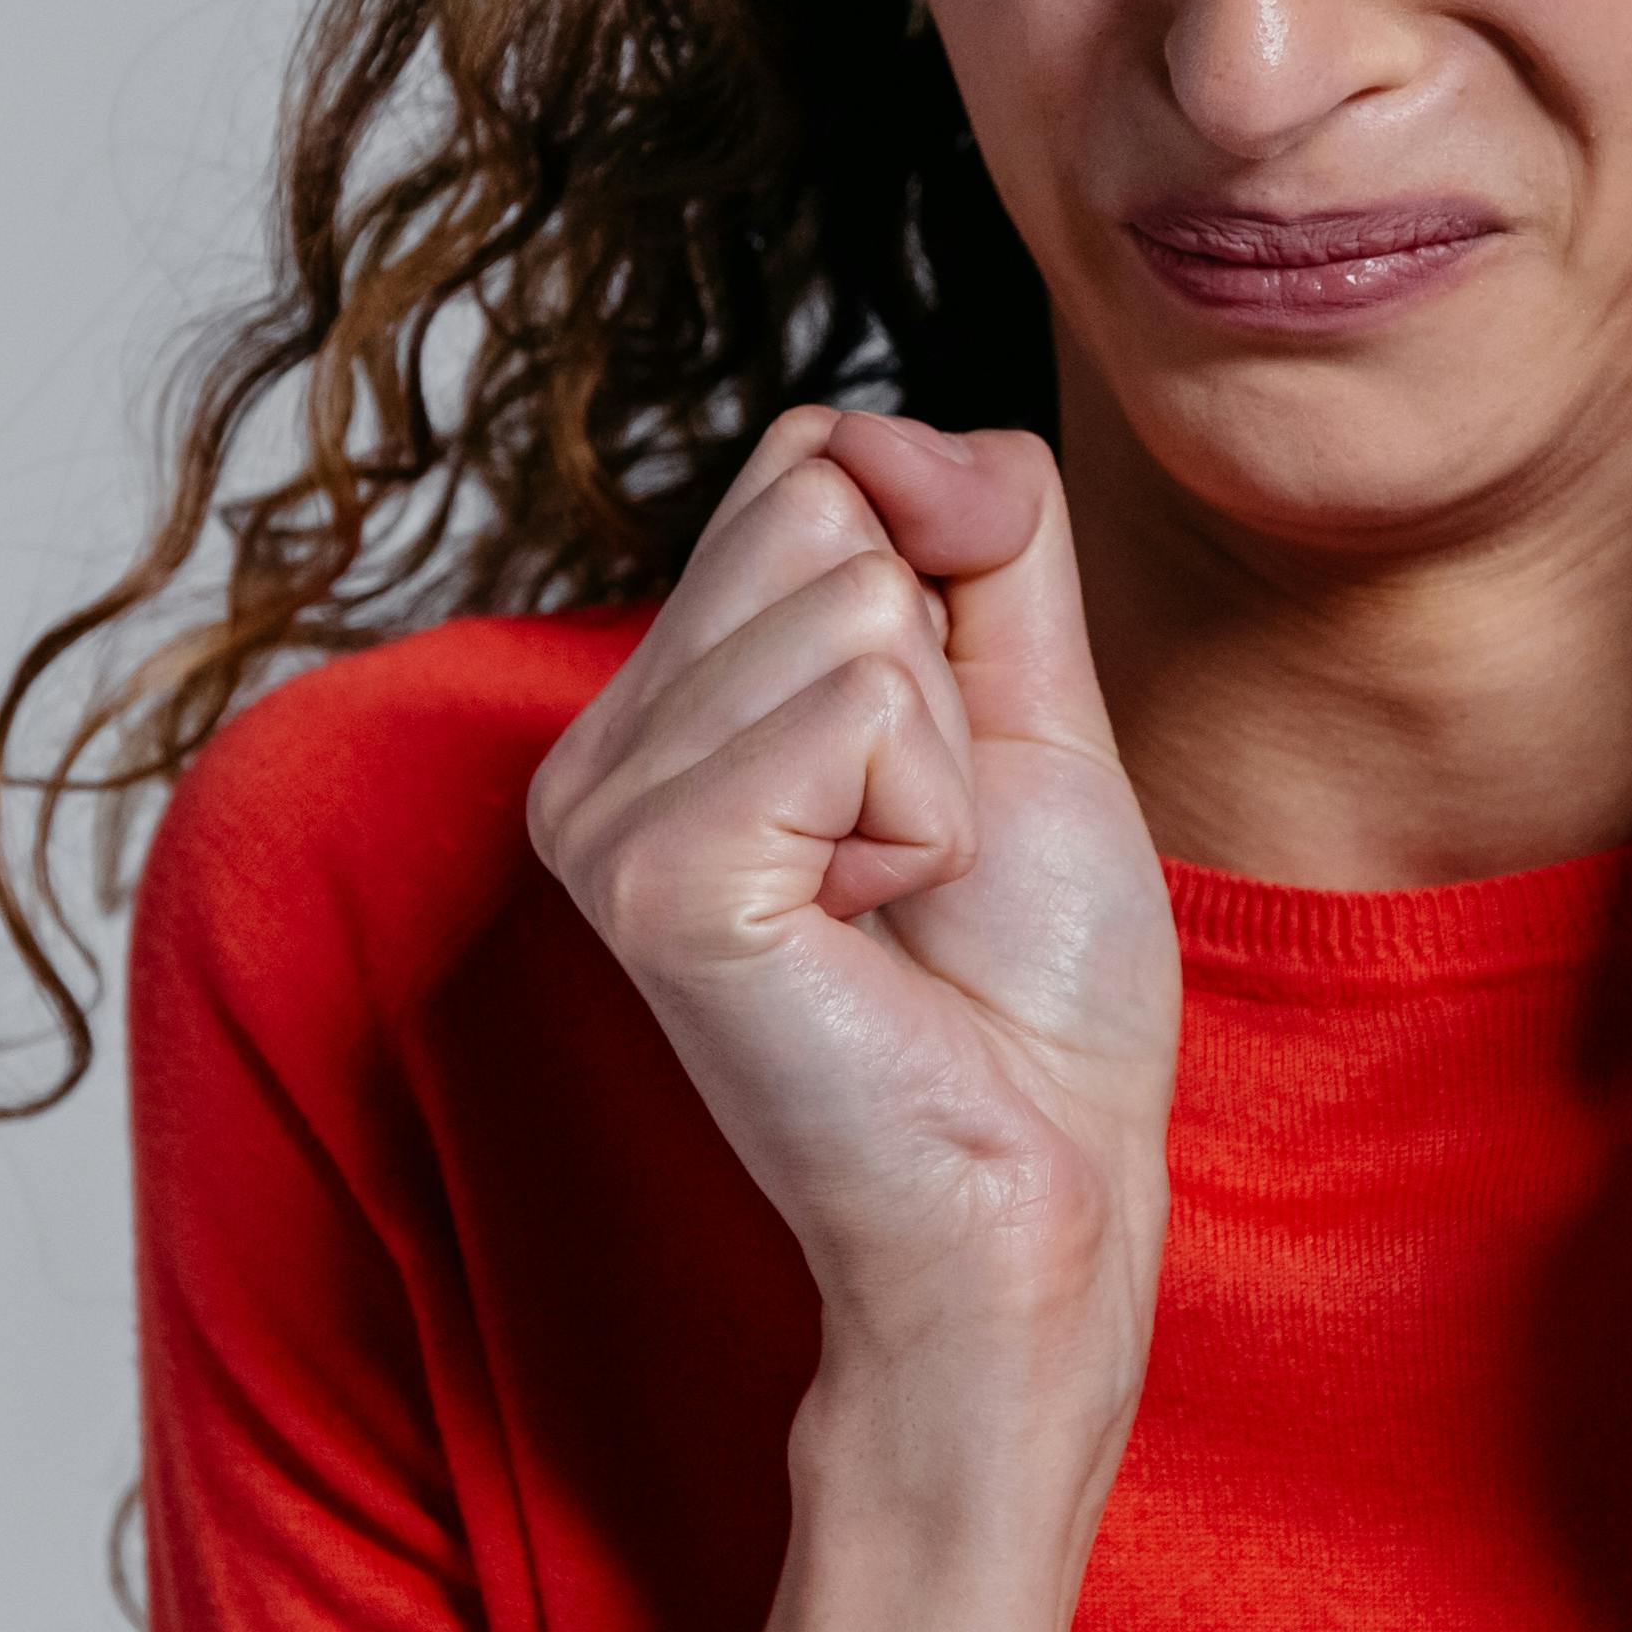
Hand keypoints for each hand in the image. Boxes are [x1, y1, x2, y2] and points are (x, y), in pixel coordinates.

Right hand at [525, 406, 1178, 1423]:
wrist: (1037, 1206)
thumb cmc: (1030, 996)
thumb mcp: (1032, 707)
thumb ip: (981, 530)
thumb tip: (889, 426)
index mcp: (659, 708)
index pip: (810, 461)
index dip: (940, 591)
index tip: (934, 779)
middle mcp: (593, 751)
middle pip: (825, 506)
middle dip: (944, 676)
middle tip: (919, 855)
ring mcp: (602, 813)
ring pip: (857, 601)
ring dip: (945, 760)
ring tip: (896, 902)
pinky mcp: (649, 877)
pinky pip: (860, 703)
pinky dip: (928, 814)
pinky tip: (873, 932)